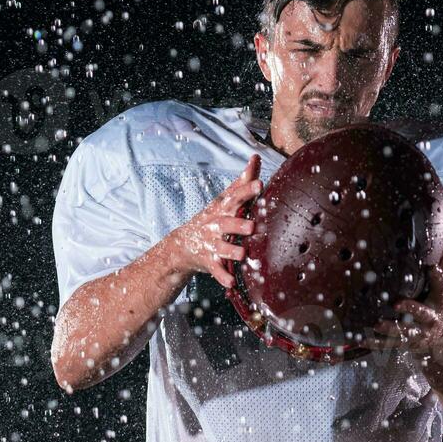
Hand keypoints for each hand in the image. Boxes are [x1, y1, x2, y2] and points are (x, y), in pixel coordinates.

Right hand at [167, 154, 262, 288]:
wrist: (183, 244)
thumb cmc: (213, 219)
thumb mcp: (224, 200)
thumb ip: (241, 182)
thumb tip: (255, 158)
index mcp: (222, 209)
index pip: (235, 197)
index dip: (246, 191)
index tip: (259, 184)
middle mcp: (216, 225)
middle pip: (227, 223)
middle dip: (238, 224)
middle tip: (251, 226)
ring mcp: (211, 244)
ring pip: (222, 248)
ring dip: (232, 251)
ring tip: (242, 254)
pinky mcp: (209, 261)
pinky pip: (216, 270)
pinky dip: (223, 277)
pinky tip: (230, 283)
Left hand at [362, 222, 442, 356]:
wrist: (441, 338)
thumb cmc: (436, 302)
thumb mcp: (441, 282)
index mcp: (439, 302)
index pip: (441, 289)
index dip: (437, 278)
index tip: (430, 266)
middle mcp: (430, 320)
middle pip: (422, 314)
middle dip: (412, 309)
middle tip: (398, 303)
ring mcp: (417, 334)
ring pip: (404, 333)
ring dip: (390, 328)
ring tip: (377, 324)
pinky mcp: (404, 344)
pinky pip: (388, 345)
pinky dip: (374, 343)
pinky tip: (360, 340)